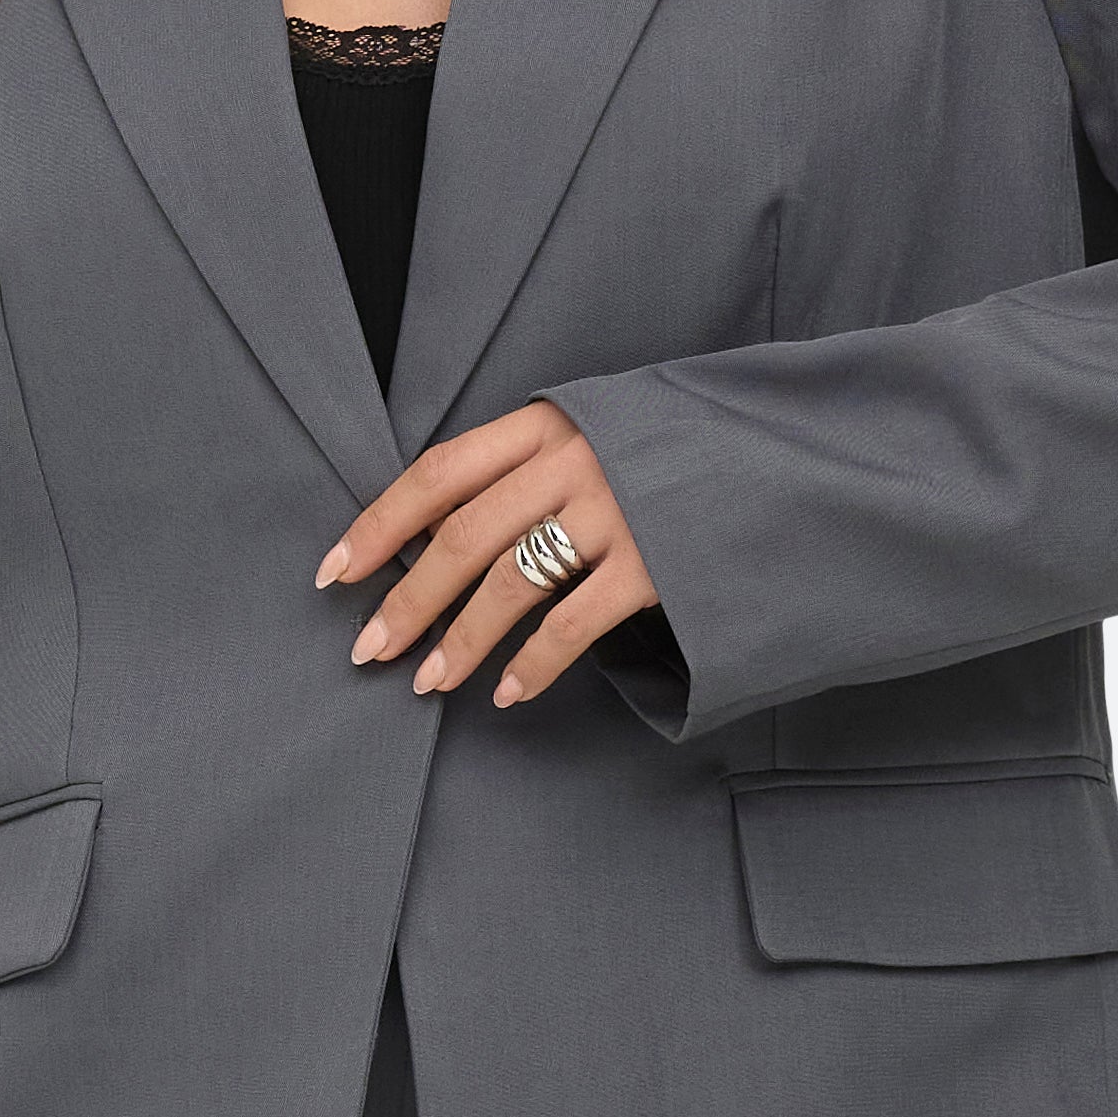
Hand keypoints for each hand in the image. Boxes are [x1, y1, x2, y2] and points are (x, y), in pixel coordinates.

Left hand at [318, 401, 658, 709]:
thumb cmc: (673, 450)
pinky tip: (508, 692)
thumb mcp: (596, 432)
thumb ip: (529, 465)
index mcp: (546, 424)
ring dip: (461, 641)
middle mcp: (573, 462)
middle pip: (461, 536)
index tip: (335, 572)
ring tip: (429, 682)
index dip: (379, 524)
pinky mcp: (655, 563)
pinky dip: (532, 663)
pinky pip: (571, 623)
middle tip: (369, 649)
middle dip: (407, 600)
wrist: (783, 452)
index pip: (438, 473)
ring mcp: (616, 511)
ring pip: (509, 584)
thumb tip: (441, 525)